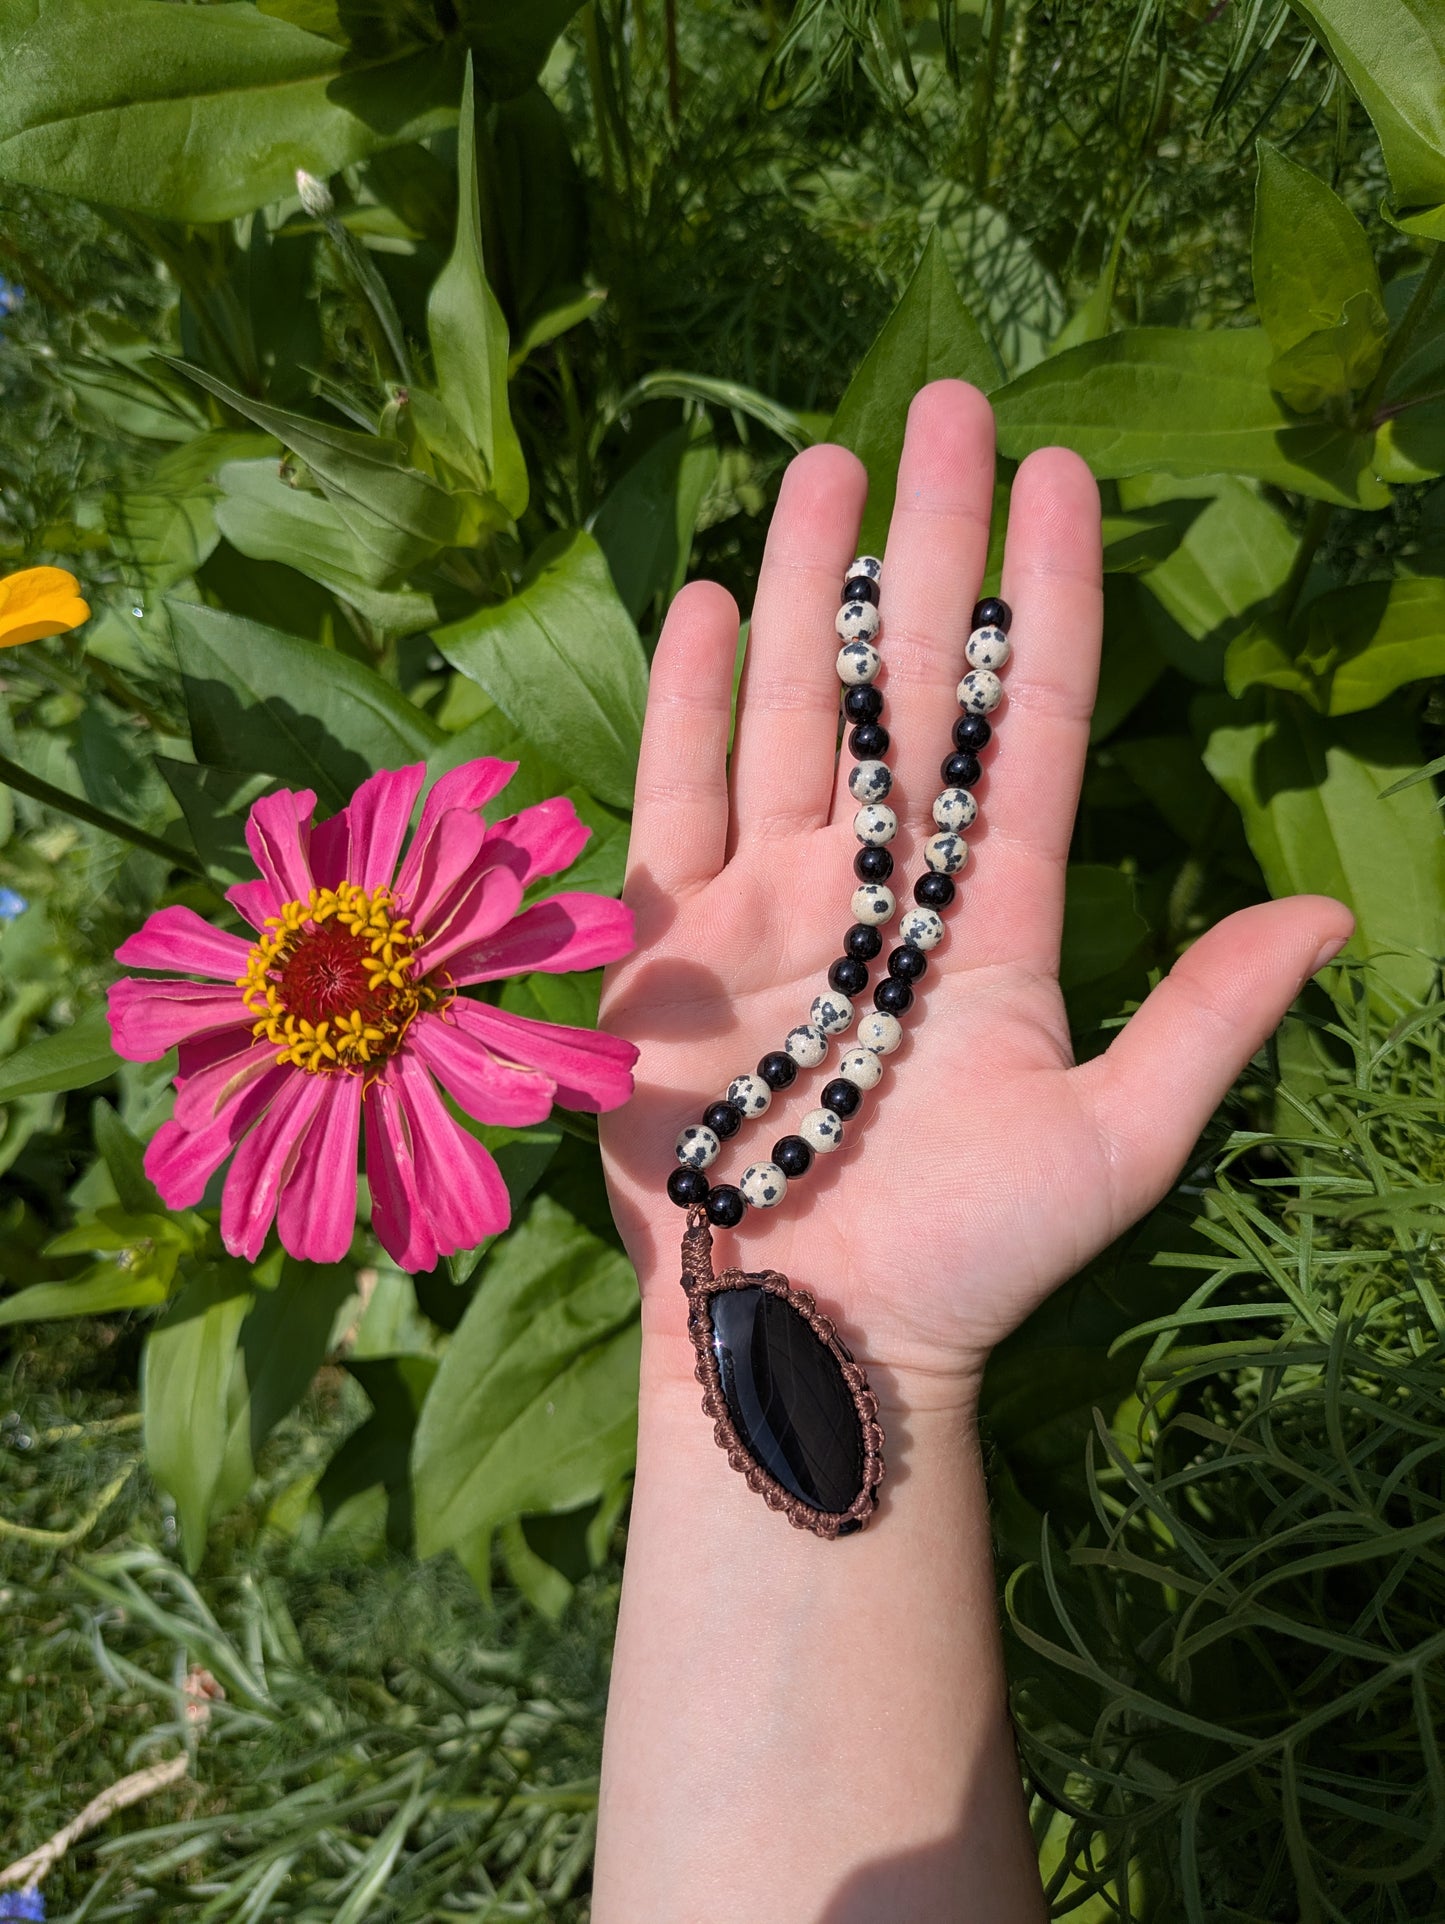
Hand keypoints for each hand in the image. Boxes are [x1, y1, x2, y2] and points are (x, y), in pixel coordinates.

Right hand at [600, 381, 1350, 1411]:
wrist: (812, 1341)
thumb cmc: (963, 1257)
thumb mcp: (1113, 1142)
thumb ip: (1208, 1018)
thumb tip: (1331, 917)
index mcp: (992, 918)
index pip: (1028, 722)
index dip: (1050, 597)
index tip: (1065, 477)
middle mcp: (881, 885)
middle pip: (912, 683)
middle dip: (931, 544)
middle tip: (948, 407)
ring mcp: (770, 903)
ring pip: (795, 709)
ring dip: (806, 587)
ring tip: (828, 464)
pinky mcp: (671, 937)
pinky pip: (677, 794)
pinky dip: (687, 703)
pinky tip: (701, 603)